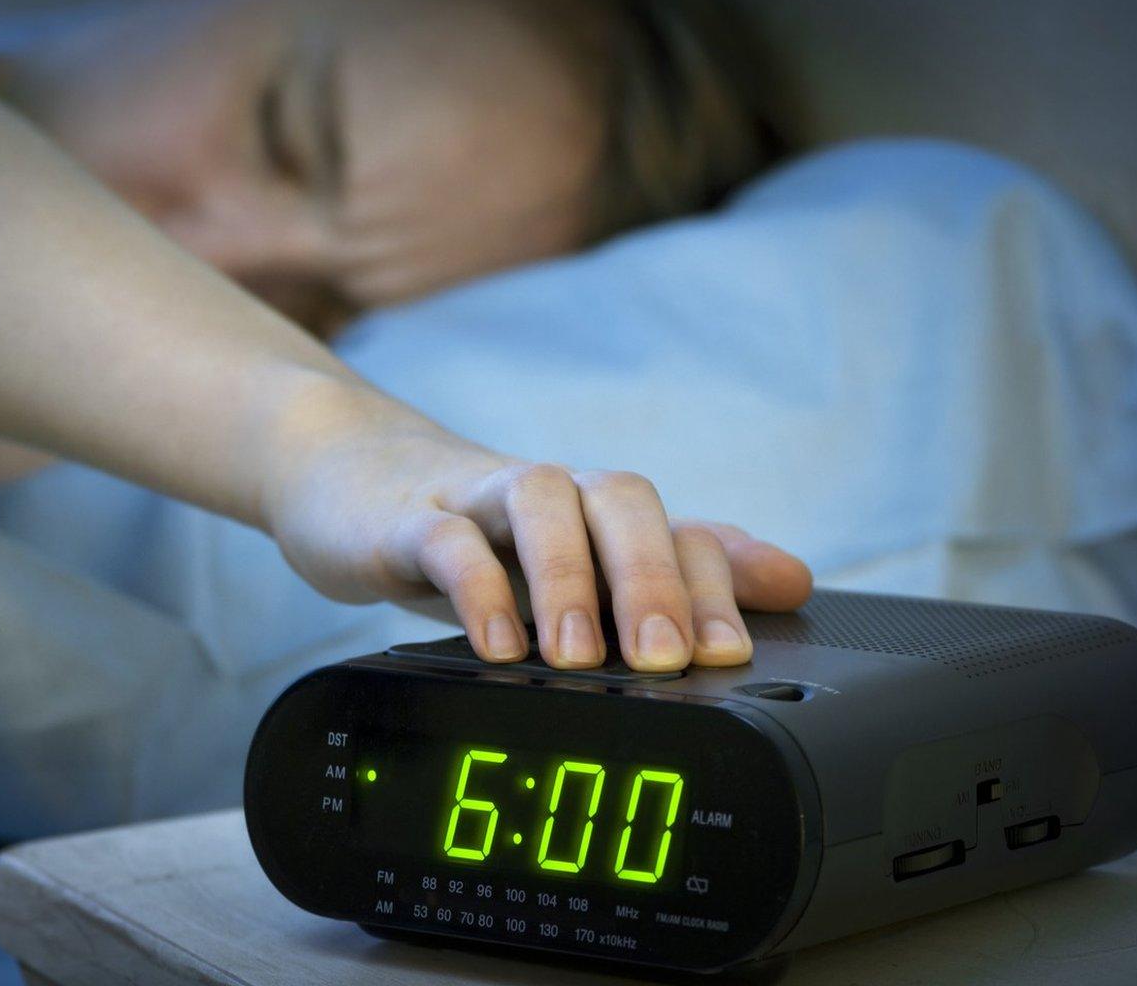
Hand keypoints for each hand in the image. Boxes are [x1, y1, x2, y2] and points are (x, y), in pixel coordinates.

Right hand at [262, 390, 811, 671]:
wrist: (345, 477)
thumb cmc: (472, 533)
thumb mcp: (576, 559)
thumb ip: (675, 570)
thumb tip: (792, 580)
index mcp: (596, 512)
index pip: (677, 527)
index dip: (714, 584)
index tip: (730, 654)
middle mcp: (549, 495)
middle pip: (621, 499)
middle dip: (654, 579)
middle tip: (667, 659)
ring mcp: (475, 498)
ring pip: (540, 503)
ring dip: (568, 579)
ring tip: (576, 659)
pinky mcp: (404, 519)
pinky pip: (445, 538)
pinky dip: (473, 588)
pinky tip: (493, 646)